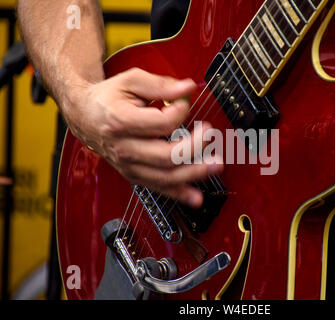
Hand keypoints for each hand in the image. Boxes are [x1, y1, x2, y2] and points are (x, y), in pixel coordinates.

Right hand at [62, 68, 222, 207]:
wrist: (84, 116)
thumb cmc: (108, 98)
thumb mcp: (131, 81)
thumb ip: (160, 85)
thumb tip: (188, 87)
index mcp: (121, 121)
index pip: (161, 123)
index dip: (180, 111)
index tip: (184, 103)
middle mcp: (124, 148)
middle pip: (167, 156)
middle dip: (196, 147)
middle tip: (211, 135)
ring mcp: (129, 165)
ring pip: (166, 176)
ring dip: (194, 173)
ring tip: (216, 165)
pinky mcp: (134, 175)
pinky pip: (159, 188)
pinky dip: (179, 194)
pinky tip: (196, 197)